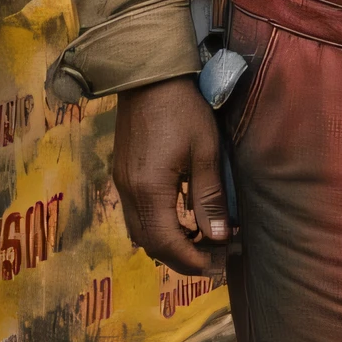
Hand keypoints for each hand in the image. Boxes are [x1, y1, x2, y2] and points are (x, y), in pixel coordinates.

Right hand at [111, 77, 228, 275]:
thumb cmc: (182, 108)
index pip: (167, 243)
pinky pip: (135, 215)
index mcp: (150, 189)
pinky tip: (180, 219)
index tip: (216, 266)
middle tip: (212, 258)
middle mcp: (129, 192)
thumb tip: (220, 237)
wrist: (147, 75)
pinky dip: (157, 226)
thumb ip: (210, 198)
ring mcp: (121, 184)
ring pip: (140, 232)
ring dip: (168, 244)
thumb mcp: (205, 152)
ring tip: (200, 240)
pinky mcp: (121, 174)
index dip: (191, 261)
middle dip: (180, 258)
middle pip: (150, 244)